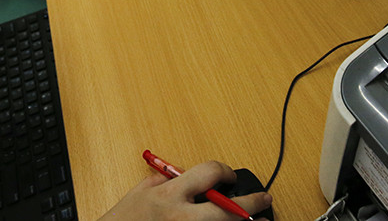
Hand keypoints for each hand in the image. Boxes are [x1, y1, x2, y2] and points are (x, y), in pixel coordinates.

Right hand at [97, 161, 272, 220]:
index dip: (225, 171)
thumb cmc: (124, 219)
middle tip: (263, 200)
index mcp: (170, 195)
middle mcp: (181, 216)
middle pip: (227, 209)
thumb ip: (169, 180)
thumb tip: (192, 176)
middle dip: (250, 204)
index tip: (230, 176)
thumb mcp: (144, 190)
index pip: (208, 174)